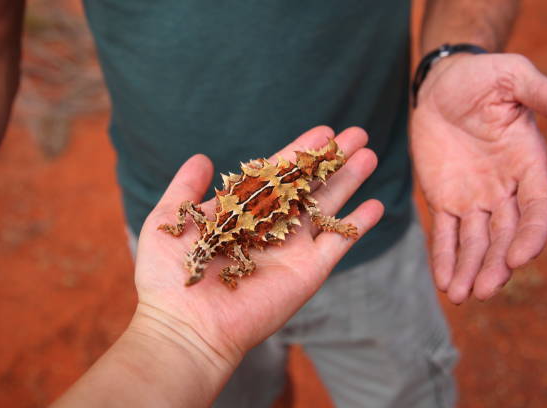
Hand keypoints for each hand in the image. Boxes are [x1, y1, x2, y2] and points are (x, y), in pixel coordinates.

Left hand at [133, 126, 382, 369]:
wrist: (186, 325)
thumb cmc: (169, 276)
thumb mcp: (170, 218)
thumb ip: (186, 187)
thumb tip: (203, 158)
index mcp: (243, 212)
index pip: (277, 174)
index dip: (299, 152)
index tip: (322, 131)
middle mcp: (272, 227)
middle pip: (309, 186)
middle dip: (333, 160)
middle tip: (357, 134)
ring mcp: (293, 249)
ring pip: (328, 207)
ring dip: (350, 181)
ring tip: (369, 154)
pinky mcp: (308, 272)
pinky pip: (338, 243)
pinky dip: (358, 225)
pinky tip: (377, 205)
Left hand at [411, 53, 546, 303]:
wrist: (441, 83)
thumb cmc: (481, 77)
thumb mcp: (515, 79)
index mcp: (529, 164)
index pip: (538, 208)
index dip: (531, 235)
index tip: (519, 259)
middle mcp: (505, 188)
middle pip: (506, 234)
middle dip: (496, 264)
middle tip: (483, 291)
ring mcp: (474, 197)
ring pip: (477, 241)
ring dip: (470, 269)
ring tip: (460, 296)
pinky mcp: (444, 199)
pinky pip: (445, 232)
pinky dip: (445, 256)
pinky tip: (443, 281)